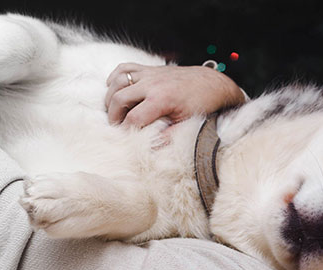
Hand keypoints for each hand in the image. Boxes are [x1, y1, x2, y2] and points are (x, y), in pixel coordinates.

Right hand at [105, 63, 245, 126]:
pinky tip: (114, 89)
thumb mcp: (187, 123)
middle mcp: (152, 83)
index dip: (125, 130)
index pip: (133, 117)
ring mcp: (149, 73)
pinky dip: (115, 78)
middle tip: (116, 126)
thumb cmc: (201, 104)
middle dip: (113, 115)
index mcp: (161, 99)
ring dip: (111, 96)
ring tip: (114, 111)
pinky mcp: (149, 68)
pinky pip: (124, 68)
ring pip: (117, 81)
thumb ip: (168, 135)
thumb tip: (152, 148)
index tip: (125, 138)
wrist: (211, 83)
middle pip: (118, 98)